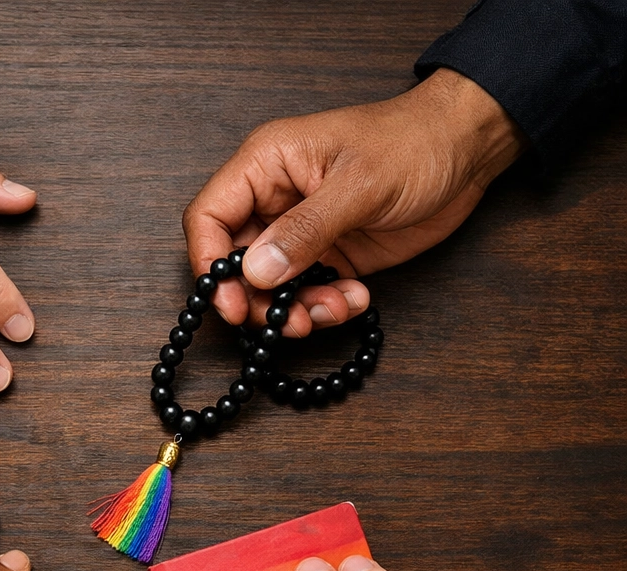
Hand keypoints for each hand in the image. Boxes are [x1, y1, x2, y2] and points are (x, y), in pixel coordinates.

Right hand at [183, 69, 525, 332]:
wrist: (467, 151)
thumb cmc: (414, 143)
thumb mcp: (359, 184)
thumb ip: (305, 230)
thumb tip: (257, 271)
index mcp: (266, 166)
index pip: (209, 218)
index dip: (210, 265)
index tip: (233, 304)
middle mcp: (274, 201)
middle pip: (235, 265)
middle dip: (259, 301)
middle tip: (287, 322)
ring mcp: (298, 233)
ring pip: (270, 289)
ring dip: (295, 311)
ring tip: (333, 309)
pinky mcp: (326, 257)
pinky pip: (307, 294)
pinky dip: (325, 307)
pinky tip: (355, 299)